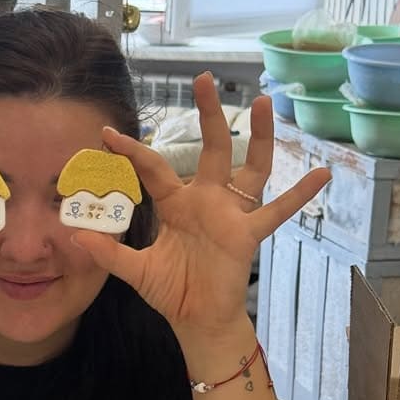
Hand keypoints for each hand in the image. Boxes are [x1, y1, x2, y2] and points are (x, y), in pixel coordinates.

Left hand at [72, 72, 330, 334]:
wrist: (197, 320)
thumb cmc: (172, 291)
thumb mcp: (135, 270)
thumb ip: (109, 252)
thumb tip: (77, 235)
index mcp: (176, 205)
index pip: (153, 168)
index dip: (130, 152)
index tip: (105, 133)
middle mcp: (206, 201)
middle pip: (210, 148)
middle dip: (207, 114)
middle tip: (203, 78)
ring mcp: (230, 215)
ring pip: (249, 167)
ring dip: (258, 136)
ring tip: (262, 102)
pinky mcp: (248, 235)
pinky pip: (278, 211)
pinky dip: (300, 194)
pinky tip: (322, 172)